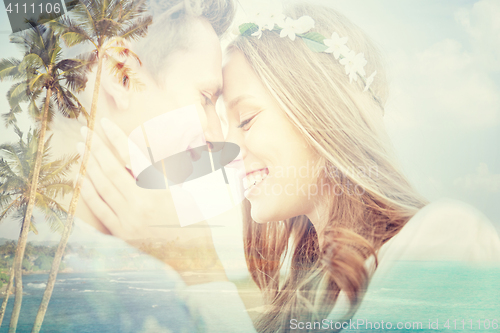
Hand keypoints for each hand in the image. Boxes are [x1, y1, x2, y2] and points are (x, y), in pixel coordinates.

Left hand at [78, 118, 226, 283]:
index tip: (104, 123)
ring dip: (89, 165)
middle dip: (96, 147)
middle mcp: (141, 204)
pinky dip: (88, 192)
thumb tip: (144, 153)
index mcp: (160, 190)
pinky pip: (100, 209)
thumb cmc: (194, 221)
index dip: (116, 138)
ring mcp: (129, 220)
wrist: (193, 257)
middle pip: (111, 169)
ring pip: (102, 187)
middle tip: (85, 131)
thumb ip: (165, 173)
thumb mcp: (185, 191)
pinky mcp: (122, 232)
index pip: (131, 156)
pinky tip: (81, 178)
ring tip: (80, 149)